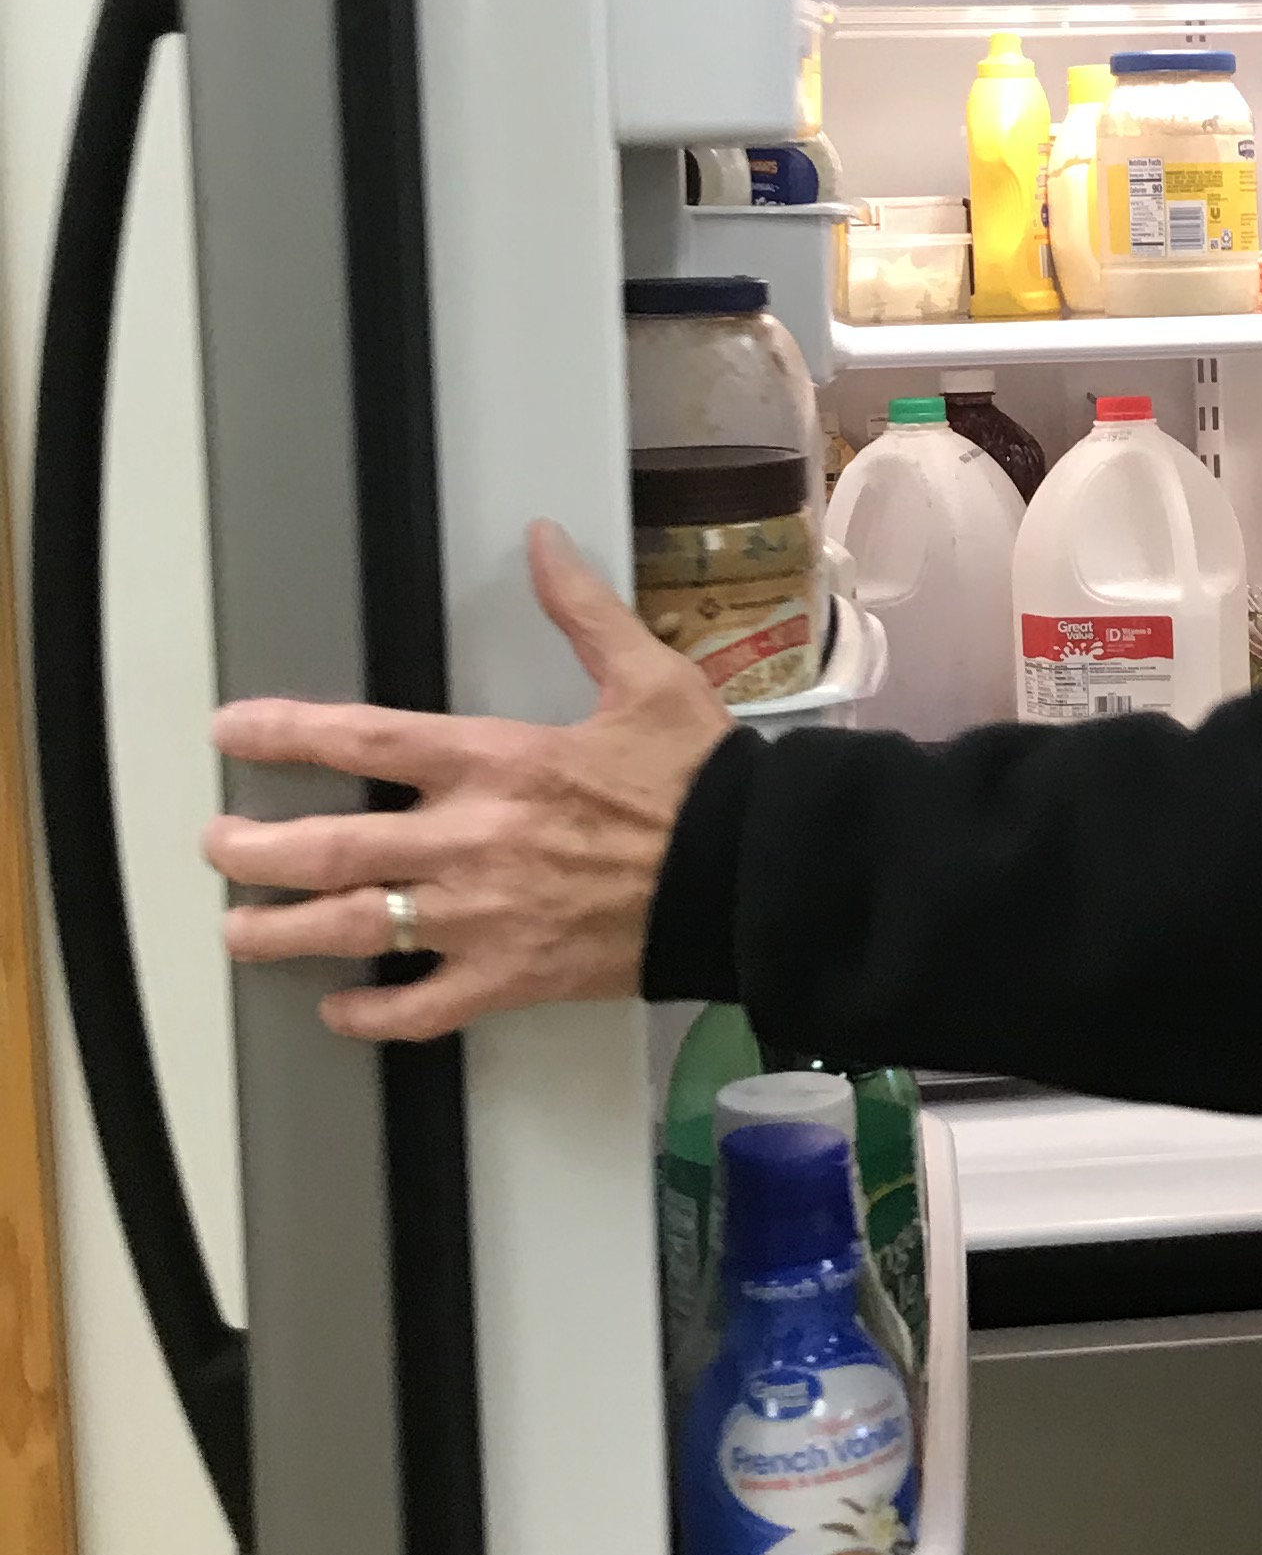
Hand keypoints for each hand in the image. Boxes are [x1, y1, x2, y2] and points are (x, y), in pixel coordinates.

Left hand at [204, 523, 727, 1044]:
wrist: (750, 875)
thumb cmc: (700, 780)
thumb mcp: (647, 678)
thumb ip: (582, 611)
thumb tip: (546, 541)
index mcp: (496, 759)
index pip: (363, 739)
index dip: (284, 733)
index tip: (231, 732)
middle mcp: (470, 839)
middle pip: (328, 846)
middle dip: (254, 849)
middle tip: (217, 848)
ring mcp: (484, 916)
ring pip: (352, 929)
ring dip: (281, 933)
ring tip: (238, 931)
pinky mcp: (511, 978)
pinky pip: (419, 1008)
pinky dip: (370, 1013)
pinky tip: (339, 1007)